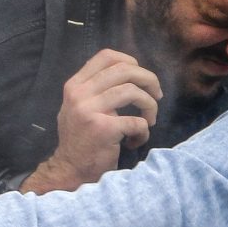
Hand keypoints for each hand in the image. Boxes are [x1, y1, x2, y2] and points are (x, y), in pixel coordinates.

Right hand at [40, 48, 160, 190]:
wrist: (70, 169)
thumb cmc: (81, 138)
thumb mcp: (78, 106)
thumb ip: (95, 88)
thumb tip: (129, 71)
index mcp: (75, 85)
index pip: (106, 56)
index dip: (130, 61)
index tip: (140, 77)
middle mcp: (79, 94)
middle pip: (124, 70)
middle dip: (149, 80)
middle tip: (157, 95)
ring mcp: (90, 110)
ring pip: (133, 92)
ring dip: (150, 106)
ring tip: (149, 120)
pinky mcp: (103, 129)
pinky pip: (137, 121)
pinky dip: (143, 131)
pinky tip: (135, 140)